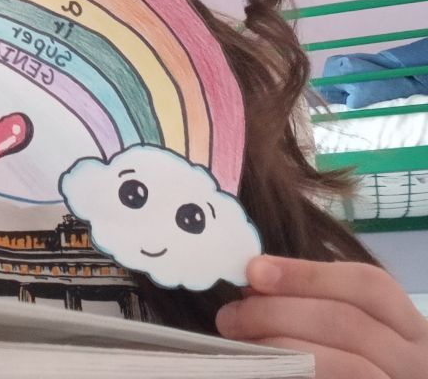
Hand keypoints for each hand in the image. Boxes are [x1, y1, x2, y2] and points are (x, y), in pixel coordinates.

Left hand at [216, 254, 427, 377]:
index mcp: (410, 329)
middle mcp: (418, 362)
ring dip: (282, 348)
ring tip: (239, 343)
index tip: (254, 270)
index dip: (308, 273)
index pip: (370, 286)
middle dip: (280, 312)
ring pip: (350, 367)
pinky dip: (296, 377)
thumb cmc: (349, 359)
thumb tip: (254, 284)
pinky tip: (265, 370)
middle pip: (350, 324)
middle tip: (229, 315)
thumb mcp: (347, 328)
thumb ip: (311, 304)